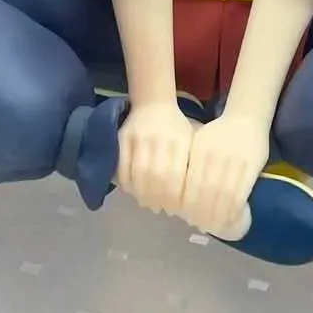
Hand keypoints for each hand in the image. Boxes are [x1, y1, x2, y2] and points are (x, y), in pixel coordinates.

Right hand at [116, 99, 194, 215]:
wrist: (153, 103)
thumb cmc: (176, 127)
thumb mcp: (189, 141)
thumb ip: (189, 166)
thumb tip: (191, 199)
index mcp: (179, 140)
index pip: (176, 175)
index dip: (173, 196)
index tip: (174, 209)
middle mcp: (159, 138)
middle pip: (156, 176)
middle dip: (157, 198)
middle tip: (158, 209)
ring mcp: (139, 137)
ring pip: (138, 173)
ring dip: (141, 193)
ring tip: (145, 203)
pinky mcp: (123, 137)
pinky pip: (122, 166)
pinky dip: (126, 182)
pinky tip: (131, 191)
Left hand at [180, 112, 270, 239]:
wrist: (246, 118)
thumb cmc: (219, 134)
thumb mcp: (199, 144)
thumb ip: (191, 166)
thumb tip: (180, 195)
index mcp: (199, 151)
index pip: (190, 184)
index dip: (188, 205)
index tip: (186, 217)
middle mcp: (214, 156)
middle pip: (205, 193)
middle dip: (201, 213)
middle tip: (199, 225)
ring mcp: (234, 161)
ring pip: (223, 196)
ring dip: (218, 215)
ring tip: (215, 226)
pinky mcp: (251, 166)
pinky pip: (241, 193)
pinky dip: (235, 210)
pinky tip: (231, 218)